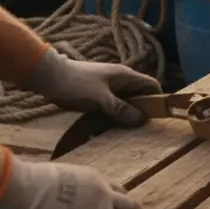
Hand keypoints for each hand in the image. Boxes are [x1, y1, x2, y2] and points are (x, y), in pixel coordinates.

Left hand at [24, 49, 161, 126]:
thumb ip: (120, 109)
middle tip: (142, 129)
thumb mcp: (100, 98)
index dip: (159, 98)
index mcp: (126, 76)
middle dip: (142, 111)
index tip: (160, 116)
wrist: (50, 76)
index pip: (151, 85)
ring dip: (127, 116)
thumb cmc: (76, 83)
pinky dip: (114, 116)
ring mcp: (109, 88)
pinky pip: (113, 107)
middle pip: (140, 96)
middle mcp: (120, 81)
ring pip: (126, 103)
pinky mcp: (98, 95)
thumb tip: (141, 119)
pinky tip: (110, 128)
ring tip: (127, 132)